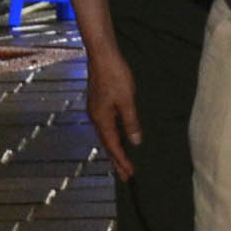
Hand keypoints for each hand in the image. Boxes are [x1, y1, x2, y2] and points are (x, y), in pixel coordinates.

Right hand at [82, 47, 140, 180]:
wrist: (102, 54)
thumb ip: (131, 122)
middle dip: (115, 160)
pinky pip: (105, 126)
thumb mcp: (127, 100)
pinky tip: (116, 136)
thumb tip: (135, 142)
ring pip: (105, 135)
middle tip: (123, 176)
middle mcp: (96, 117)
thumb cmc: (115, 75)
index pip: (113, 146)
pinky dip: (111, 137)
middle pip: (107, 144)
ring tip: (120, 161)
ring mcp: (96, 109)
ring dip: (113, 149)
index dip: (121, 160)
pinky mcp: (98, 102)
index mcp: (102, 119)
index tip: (129, 174)